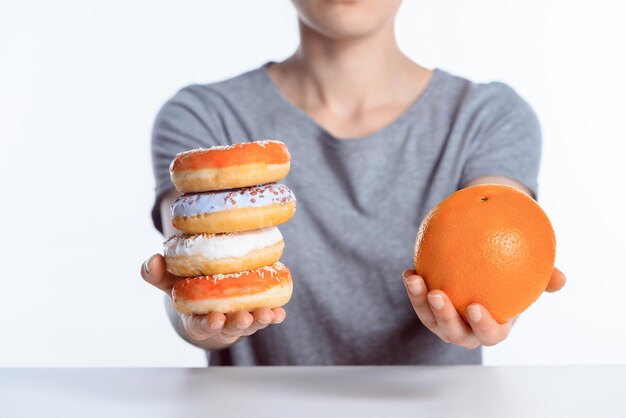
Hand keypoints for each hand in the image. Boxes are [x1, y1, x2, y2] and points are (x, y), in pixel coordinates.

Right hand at [141, 254, 285, 348]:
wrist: (207, 293)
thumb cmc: (187, 287)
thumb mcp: (170, 282)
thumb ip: (158, 274)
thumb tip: (151, 261)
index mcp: (197, 317)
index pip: (202, 324)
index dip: (208, 323)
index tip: (214, 319)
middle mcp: (221, 321)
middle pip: (230, 326)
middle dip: (238, 322)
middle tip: (244, 317)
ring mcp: (240, 317)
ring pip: (251, 322)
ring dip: (260, 319)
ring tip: (267, 314)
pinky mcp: (256, 310)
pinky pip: (267, 315)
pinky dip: (275, 314)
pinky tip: (280, 312)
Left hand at [401, 267, 565, 348]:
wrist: (485, 272)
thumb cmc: (511, 278)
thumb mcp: (529, 276)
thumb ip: (544, 277)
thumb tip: (559, 278)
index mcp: (494, 327)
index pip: (490, 334)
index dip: (482, 325)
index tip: (476, 307)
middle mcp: (467, 331)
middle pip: (454, 332)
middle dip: (444, 317)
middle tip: (438, 295)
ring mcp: (445, 322)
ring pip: (430, 319)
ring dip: (420, 301)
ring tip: (415, 280)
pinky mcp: (428, 310)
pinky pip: (418, 301)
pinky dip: (413, 288)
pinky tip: (410, 270)